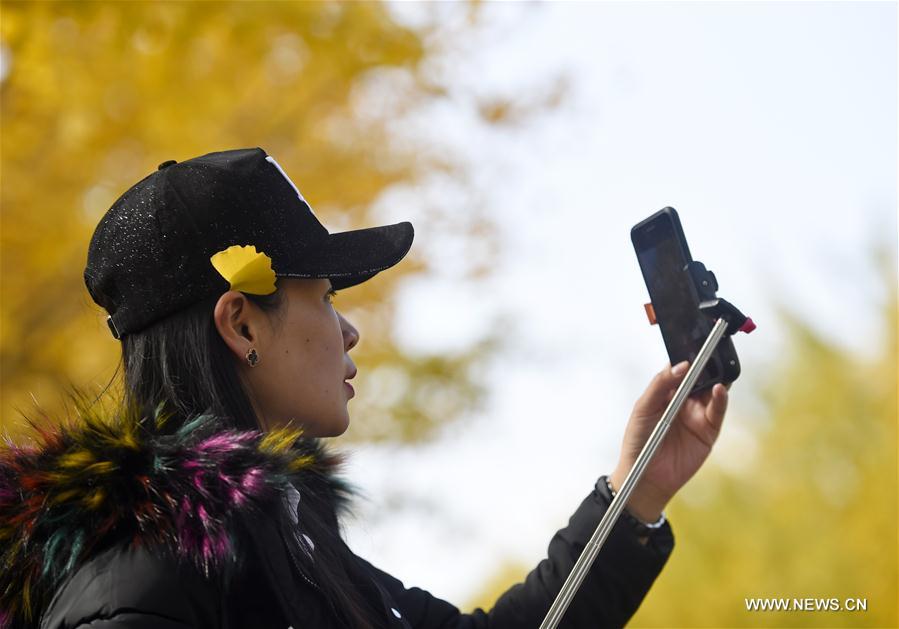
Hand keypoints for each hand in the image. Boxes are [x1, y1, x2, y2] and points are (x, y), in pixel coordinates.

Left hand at [609, 361, 728, 522]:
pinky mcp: (709, 431)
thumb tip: (680, 366)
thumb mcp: (643, 408)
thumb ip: (659, 386)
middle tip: (711, 351)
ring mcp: (698, 415)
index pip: (680, 368)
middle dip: (707, 364)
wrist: (645, 477)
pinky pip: (718, 411)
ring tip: (717, 368)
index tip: (694, 343)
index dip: (687, 356)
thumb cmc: (639, 441)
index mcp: (667, 392)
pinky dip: (721, 399)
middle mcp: (685, 401)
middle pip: (701, 377)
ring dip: (716, 378)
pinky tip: (720, 389)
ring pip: (712, 391)